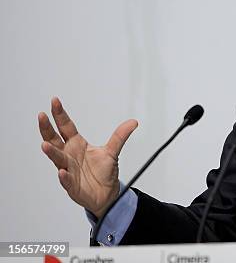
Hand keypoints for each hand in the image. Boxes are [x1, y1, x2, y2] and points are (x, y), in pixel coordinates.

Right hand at [38, 97, 137, 217]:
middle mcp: (69, 155)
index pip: (66, 127)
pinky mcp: (73, 185)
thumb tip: (133, 122)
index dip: (60, 115)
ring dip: (51, 152)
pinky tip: (62, 172)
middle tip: (42, 116)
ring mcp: (69, 170)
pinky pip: (67, 181)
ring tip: (45, 145)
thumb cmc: (103, 172)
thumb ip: (120, 136)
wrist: (106, 194)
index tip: (55, 101)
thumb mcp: (113, 151)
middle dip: (47, 128)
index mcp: (77, 144)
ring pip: (57, 159)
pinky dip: (64, 177)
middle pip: (55, 140)